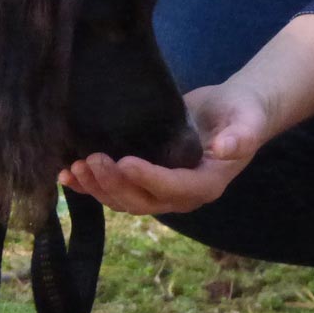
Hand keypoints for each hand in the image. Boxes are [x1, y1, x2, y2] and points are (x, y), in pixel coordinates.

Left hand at [57, 14, 313, 216]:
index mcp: (205, 185)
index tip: (126, 161)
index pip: (174, 188)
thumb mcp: (247, 121)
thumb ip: (241, 136)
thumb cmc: (241, 114)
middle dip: (114, 184)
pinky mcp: (141, 179)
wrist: (232, 112)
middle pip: (141, 200)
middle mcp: (179, 194)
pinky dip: (88, 186)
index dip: (149, 179)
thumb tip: (226, 148)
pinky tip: (66, 175)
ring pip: (122, 199)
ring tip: (77, 166)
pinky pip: (112, 189)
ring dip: (97, 187)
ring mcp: (158, 190)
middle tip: (94, 159)